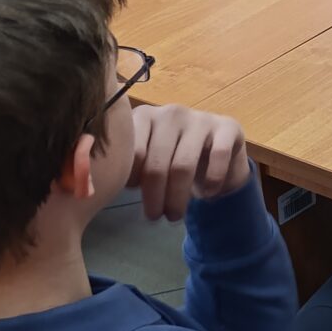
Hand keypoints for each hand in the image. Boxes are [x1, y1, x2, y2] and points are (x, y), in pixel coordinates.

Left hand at [129, 103, 251, 221]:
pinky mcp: (228, 127)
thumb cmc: (171, 157)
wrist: (216, 149)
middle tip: (154, 218)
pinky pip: (218, 157)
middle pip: (157, 163)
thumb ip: (127, 166)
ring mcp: (201, 118)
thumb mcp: (146, 158)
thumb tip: (103, 189)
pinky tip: (208, 194)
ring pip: (184, 165)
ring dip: (177, 197)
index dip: (131, 179)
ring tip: (174, 216)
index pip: (133, 152)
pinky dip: (212, 181)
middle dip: (154, 196)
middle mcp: (172, 113)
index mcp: (145, 116)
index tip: (133, 195)